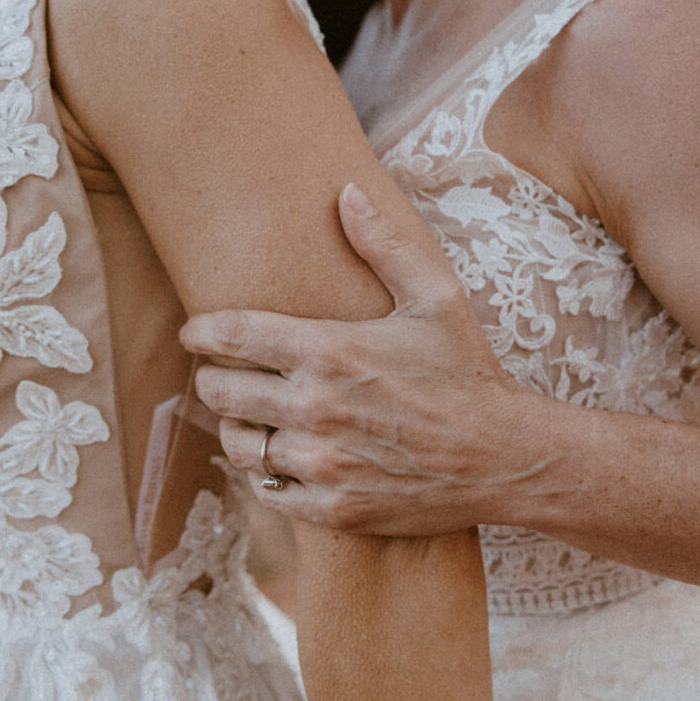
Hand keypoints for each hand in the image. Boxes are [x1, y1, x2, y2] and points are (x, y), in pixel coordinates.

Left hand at [180, 183, 547, 533]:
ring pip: (239, 445)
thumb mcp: (436, 299)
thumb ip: (384, 245)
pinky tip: (281, 458)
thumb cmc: (468, 374)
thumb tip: (345, 193)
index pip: (234, 334)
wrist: (504, 459)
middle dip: (214, 379)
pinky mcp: (332, 507)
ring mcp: (322, 462)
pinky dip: (265, 473)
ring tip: (250, 418)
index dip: (202, 331)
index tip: (195, 332)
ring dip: (236, 428)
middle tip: (222, 376)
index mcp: (331, 350)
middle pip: (221, 392)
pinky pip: (267, 489)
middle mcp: (316, 407)